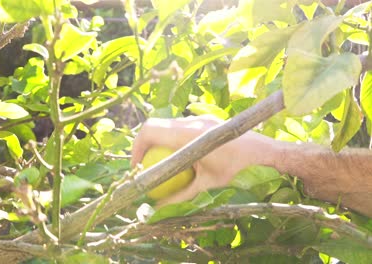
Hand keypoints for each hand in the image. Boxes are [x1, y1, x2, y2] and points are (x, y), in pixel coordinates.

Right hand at [131, 115, 277, 204]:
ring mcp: (200, 119)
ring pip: (167, 124)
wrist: (266, 153)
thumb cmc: (239, 170)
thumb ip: (180, 197)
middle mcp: (191, 122)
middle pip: (155, 125)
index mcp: (188, 135)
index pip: (149, 131)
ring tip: (160, 162)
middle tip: (144, 166)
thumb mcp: (207, 186)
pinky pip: (180, 126)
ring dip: (158, 141)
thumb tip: (157, 209)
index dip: (136, 147)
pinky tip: (181, 157)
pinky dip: (172, 139)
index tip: (137, 166)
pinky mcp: (207, 121)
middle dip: (143, 145)